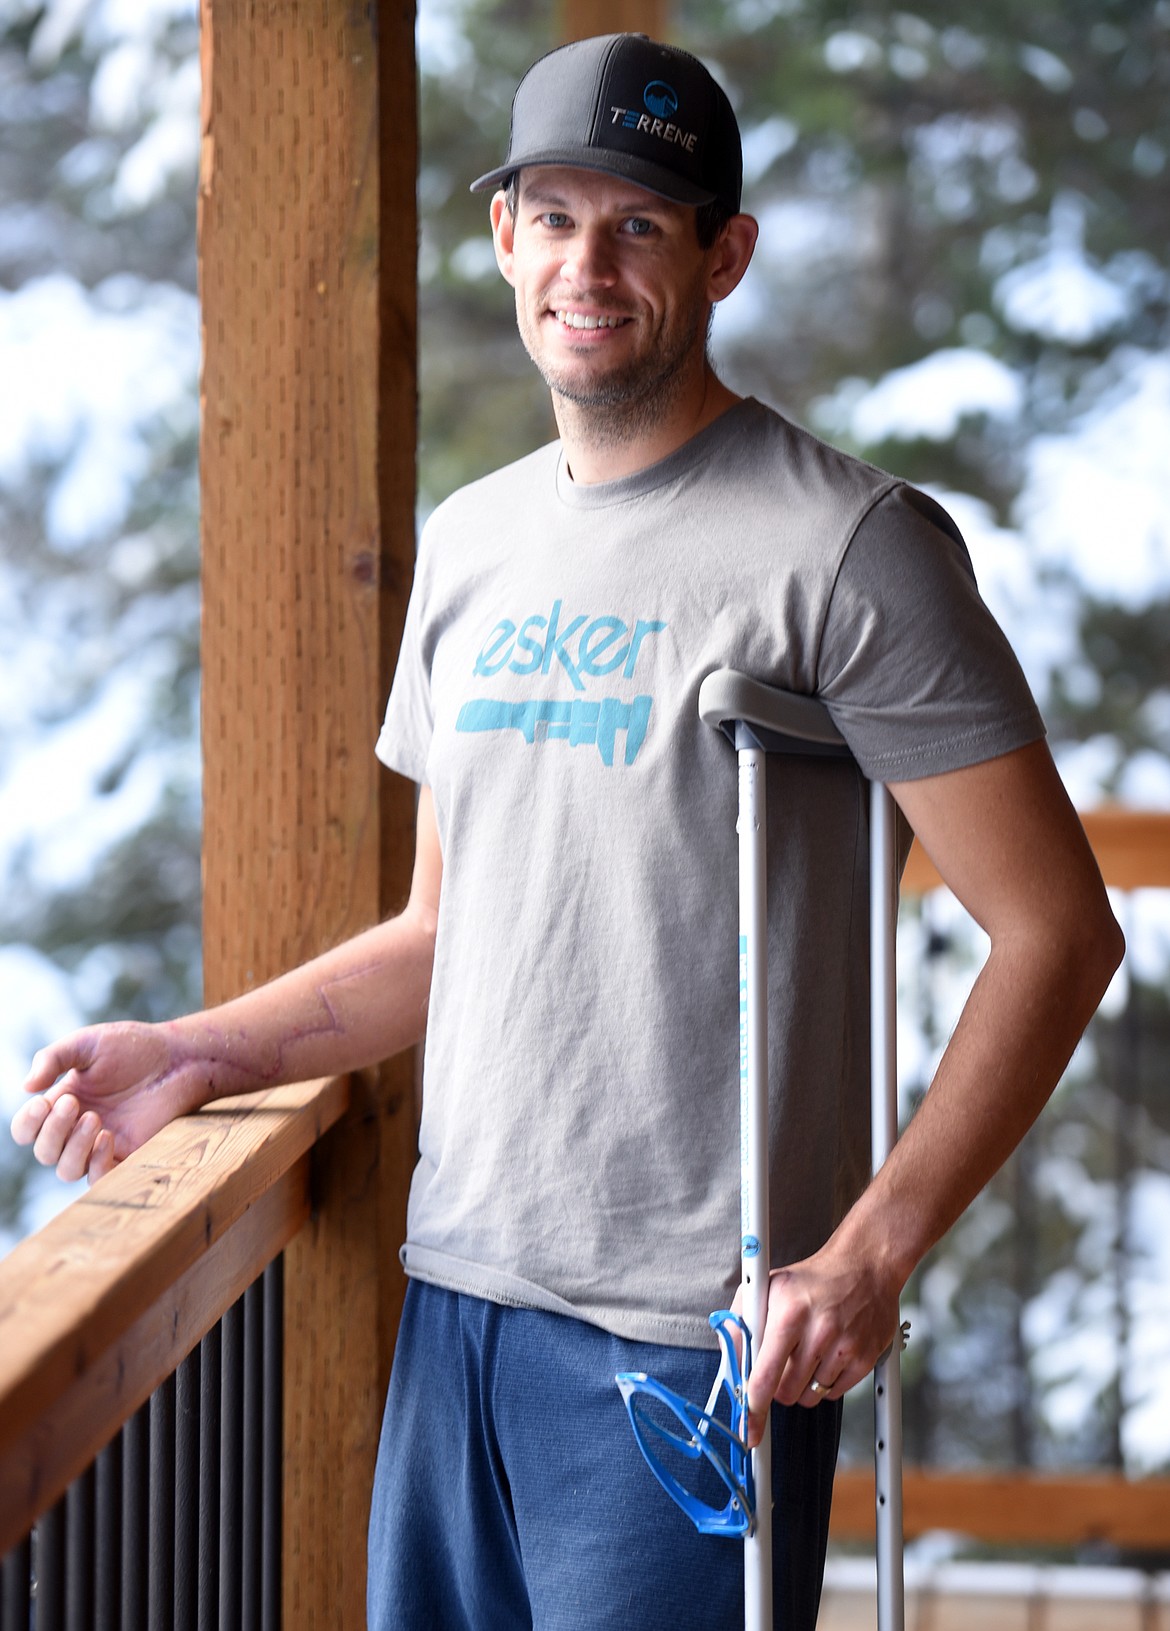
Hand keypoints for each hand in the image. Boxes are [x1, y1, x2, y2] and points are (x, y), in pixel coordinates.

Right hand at [9, 1022, 207, 1184]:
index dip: (28, 1123)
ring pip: (67, 1170)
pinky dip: (96, 1165)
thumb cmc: (134, 1048)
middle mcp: (76, 1129)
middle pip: (44, 1152)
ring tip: (94, 1119)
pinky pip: (100, 1178)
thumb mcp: (88, 1044)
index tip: (43, 1102)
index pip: (27, 1129)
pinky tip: (107, 1138)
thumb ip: (53, 1058)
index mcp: (61, 1104)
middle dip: (52, 1131)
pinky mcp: (128, 1155)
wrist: (178, 1058)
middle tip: (74, 1103)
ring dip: (73, 1148)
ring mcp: (101, 1145)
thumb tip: (26, 1086)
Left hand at [741, 1242, 901, 1445]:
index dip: (754, 1406)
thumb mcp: (766, 1287)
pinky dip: (825, 1383)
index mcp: (789, 1313)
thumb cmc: (809, 1280)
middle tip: (783, 1363)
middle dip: (778, 1387)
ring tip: (808, 1352)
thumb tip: (730, 1363)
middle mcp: (819, 1331)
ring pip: (810, 1396)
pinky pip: (834, 1393)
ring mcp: (845, 1346)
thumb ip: (741, 1323)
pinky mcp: (866, 1358)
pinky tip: (828, 1355)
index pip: (765, 1375)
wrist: (864, 1266)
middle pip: (786, 1392)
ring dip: (802, 1385)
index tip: (749, 1429)